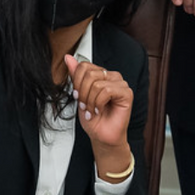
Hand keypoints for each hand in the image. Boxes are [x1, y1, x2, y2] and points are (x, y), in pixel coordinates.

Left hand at [65, 54, 133, 180]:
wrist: (101, 136)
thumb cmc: (93, 118)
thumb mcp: (79, 95)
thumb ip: (75, 76)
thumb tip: (68, 58)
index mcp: (101, 74)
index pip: (84, 66)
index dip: (76, 82)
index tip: (77, 96)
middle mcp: (111, 76)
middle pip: (89, 73)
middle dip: (82, 93)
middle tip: (84, 106)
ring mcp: (120, 83)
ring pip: (96, 83)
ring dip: (90, 101)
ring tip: (92, 110)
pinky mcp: (126, 93)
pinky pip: (107, 90)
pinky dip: (98, 103)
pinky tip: (99, 110)